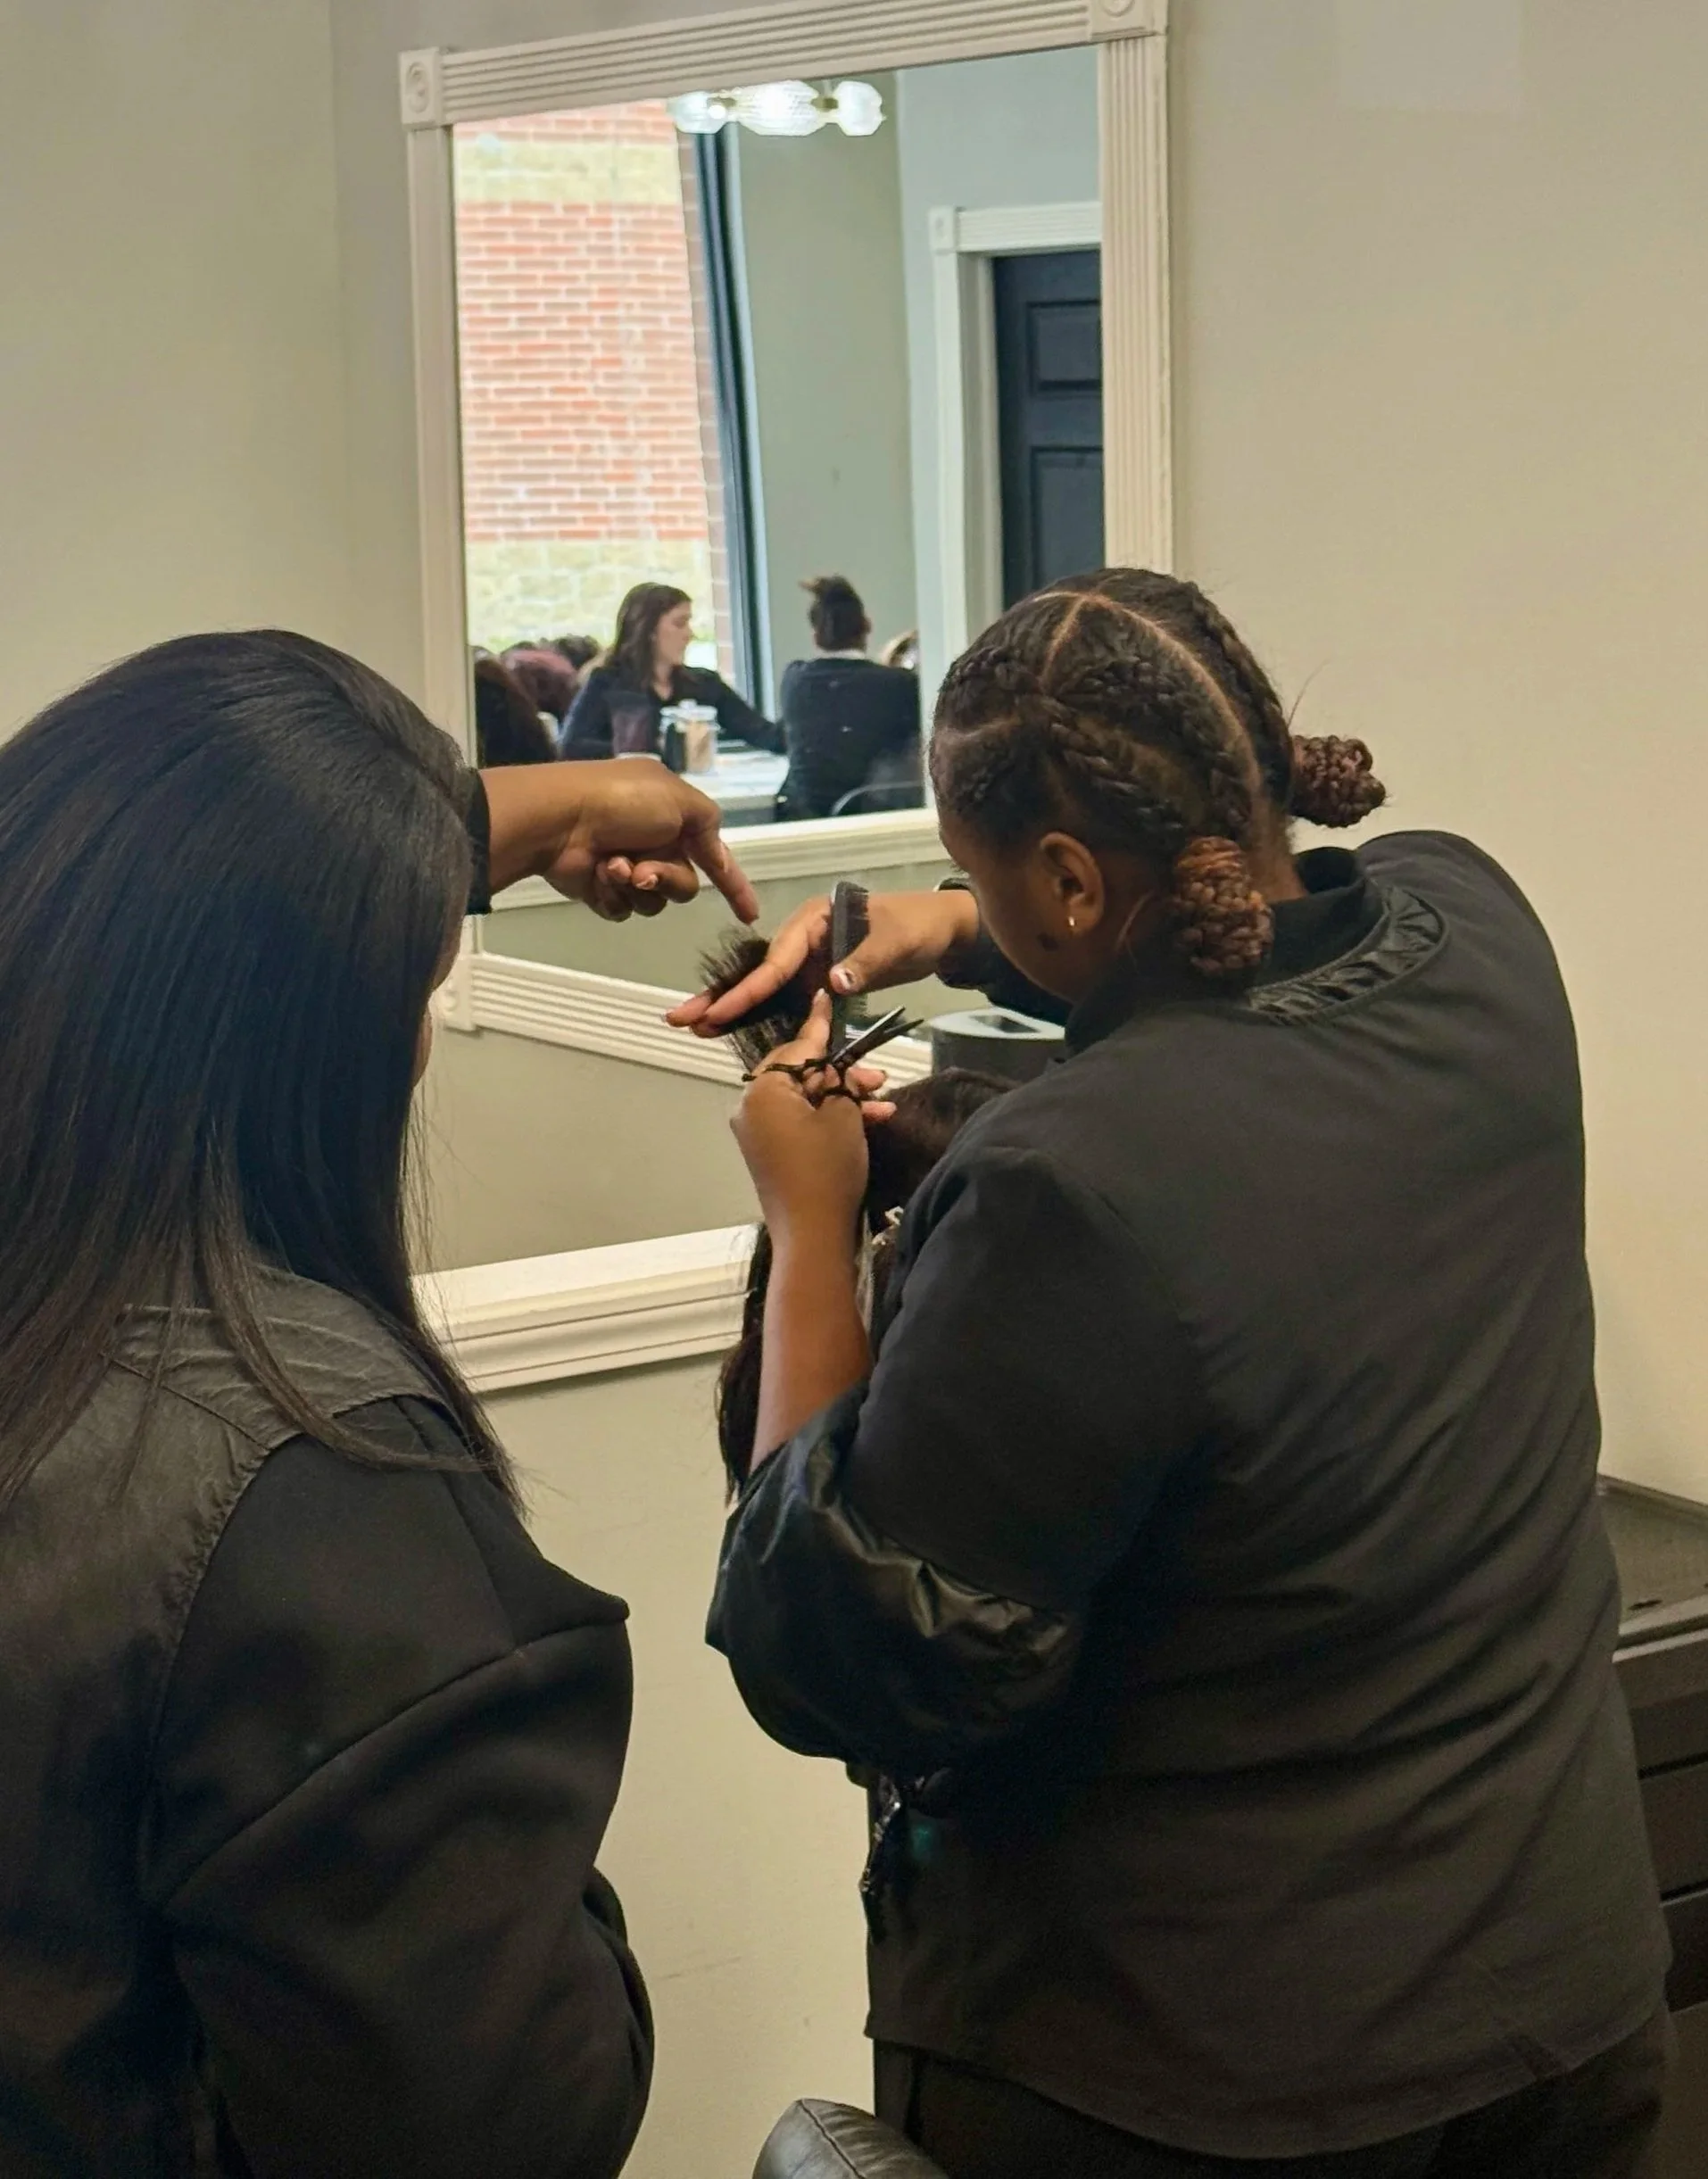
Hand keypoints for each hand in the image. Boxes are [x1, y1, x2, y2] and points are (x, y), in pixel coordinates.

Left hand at [481, 761, 759, 922]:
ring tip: (611, 865)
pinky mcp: (603, 890)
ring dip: (635, 885)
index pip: (714, 857)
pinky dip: (612, 895)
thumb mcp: (679, 799)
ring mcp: (628, 869)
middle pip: (685, 885)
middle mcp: (655, 844)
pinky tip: (597, 876)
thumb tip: (717, 850)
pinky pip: (625, 910)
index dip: (734, 885)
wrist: (560, 818)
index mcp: (675, 818)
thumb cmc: (622, 801)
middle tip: (642, 868)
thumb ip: (708, 823)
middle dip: (666, 877)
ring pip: (655, 902)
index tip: (749, 915)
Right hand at [668, 886, 979, 1035]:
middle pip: (758, 972)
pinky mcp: (818, 982)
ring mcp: (809, 961)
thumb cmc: (918, 927)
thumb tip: (833, 984)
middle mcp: (804, 939)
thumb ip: (864, 963)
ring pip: (765, 990)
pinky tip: (734, 1033)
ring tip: (694, 1029)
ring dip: (732, 1010)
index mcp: (815, 920)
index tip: (721, 1013)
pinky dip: (761, 1018)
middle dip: (720, 996)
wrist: (941, 931)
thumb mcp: (896, 942)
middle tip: (680, 1019)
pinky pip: (786, 1002)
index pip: (777, 960)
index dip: (749, 990)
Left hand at [731, 994, 893, 1242]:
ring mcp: (758, 1132)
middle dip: (840, 1073)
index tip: (826, 995)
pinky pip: (800, 1122)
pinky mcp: (770, 1153)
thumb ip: (839, 1080)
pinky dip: (829, 1119)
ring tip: (881, 1102)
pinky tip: (869, 1120)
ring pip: (805, 1099)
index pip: (798, 1047)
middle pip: (799, 1073)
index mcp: (762, 1090)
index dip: (821, 1025)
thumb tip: (835, 1069)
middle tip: (877, 1075)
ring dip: (842, 1098)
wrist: (813, 1235)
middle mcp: (751, 1107)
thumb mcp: (843, 1114)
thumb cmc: (827, 1169)